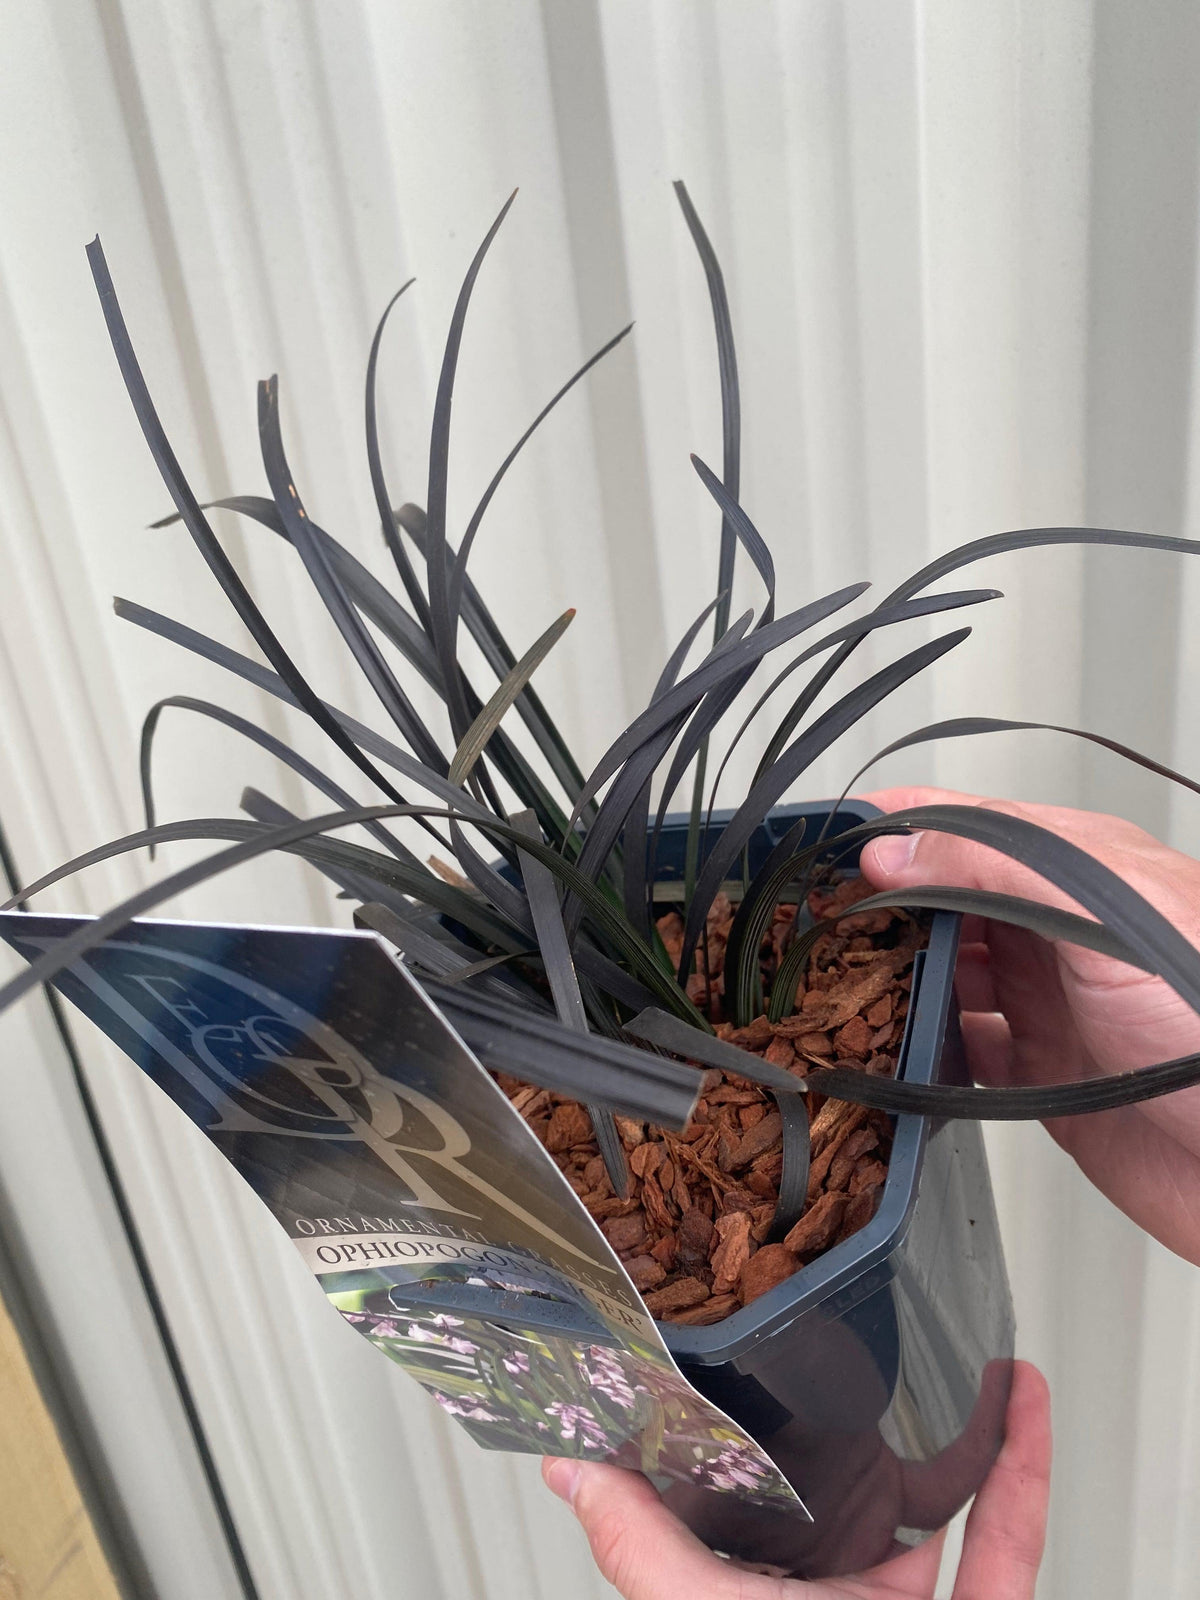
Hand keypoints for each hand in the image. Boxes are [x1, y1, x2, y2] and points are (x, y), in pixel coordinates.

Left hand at [542, 1361, 1048, 1598]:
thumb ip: (637, 1547)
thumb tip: (568, 1470)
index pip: (756, 1523)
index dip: (754, 1456)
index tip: (752, 1375)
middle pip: (861, 1511)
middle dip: (876, 1437)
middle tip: (881, 1355)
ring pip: (949, 1517)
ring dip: (966, 1441)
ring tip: (969, 1366)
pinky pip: (1009, 1543)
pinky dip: (1021, 1474)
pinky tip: (1021, 1407)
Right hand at [859, 786, 1199, 1264]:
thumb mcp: (1104, 914)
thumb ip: (999, 866)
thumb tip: (900, 849)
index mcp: (1079, 871)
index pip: (972, 825)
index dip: (902, 825)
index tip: (836, 834)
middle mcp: (1057, 933)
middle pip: (948, 899)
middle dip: (883, 901)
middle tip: (818, 913)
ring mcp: (1048, 1003)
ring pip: (946, 973)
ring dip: (895, 975)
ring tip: (840, 979)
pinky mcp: (1041, 1075)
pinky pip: (960, 1053)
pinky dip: (919, 1051)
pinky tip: (891, 1051)